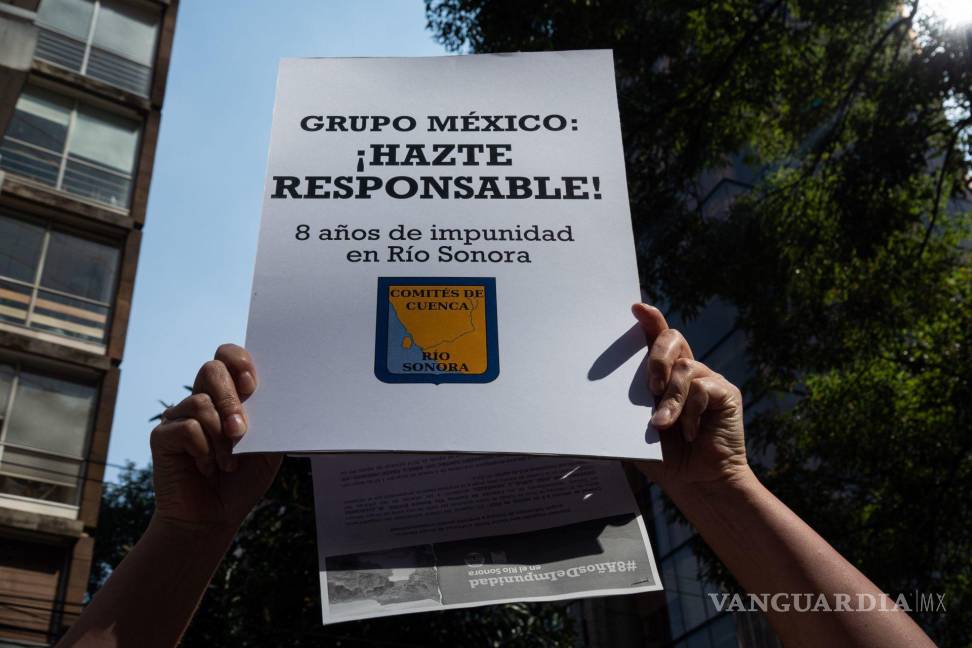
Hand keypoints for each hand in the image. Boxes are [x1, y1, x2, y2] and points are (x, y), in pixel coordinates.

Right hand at [149, 344, 280, 532]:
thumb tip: (282, 398)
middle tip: (241, 430)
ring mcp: (179, 416)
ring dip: (221, 436)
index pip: (227, 356)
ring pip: (200, 402)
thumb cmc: (243, 479)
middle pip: (211, 369)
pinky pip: (187, 428)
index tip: (252, 384)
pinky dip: (205, 451)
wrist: (214, 517)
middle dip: (231, 398)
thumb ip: (272, 421)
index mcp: (228, 396)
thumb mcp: (269, 449)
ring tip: (229, 462)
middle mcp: (202, 399)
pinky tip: (208, 468)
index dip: (239, 360)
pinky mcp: (163, 436)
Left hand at [632, 304, 748, 490]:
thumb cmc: (663, 458)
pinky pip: (703, 388)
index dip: (649, 320)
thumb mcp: (632, 431)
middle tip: (649, 386)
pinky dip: (691, 412)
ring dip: (670, 399)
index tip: (635, 308)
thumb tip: (588, 395)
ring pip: (685, 368)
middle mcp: (687, 372)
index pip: (656, 339)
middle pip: (672, 339)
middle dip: (656, 356)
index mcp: (662, 376)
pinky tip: (691, 433)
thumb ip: (620, 409)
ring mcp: (709, 380)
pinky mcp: (726, 393)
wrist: (697, 483)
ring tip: (661, 425)